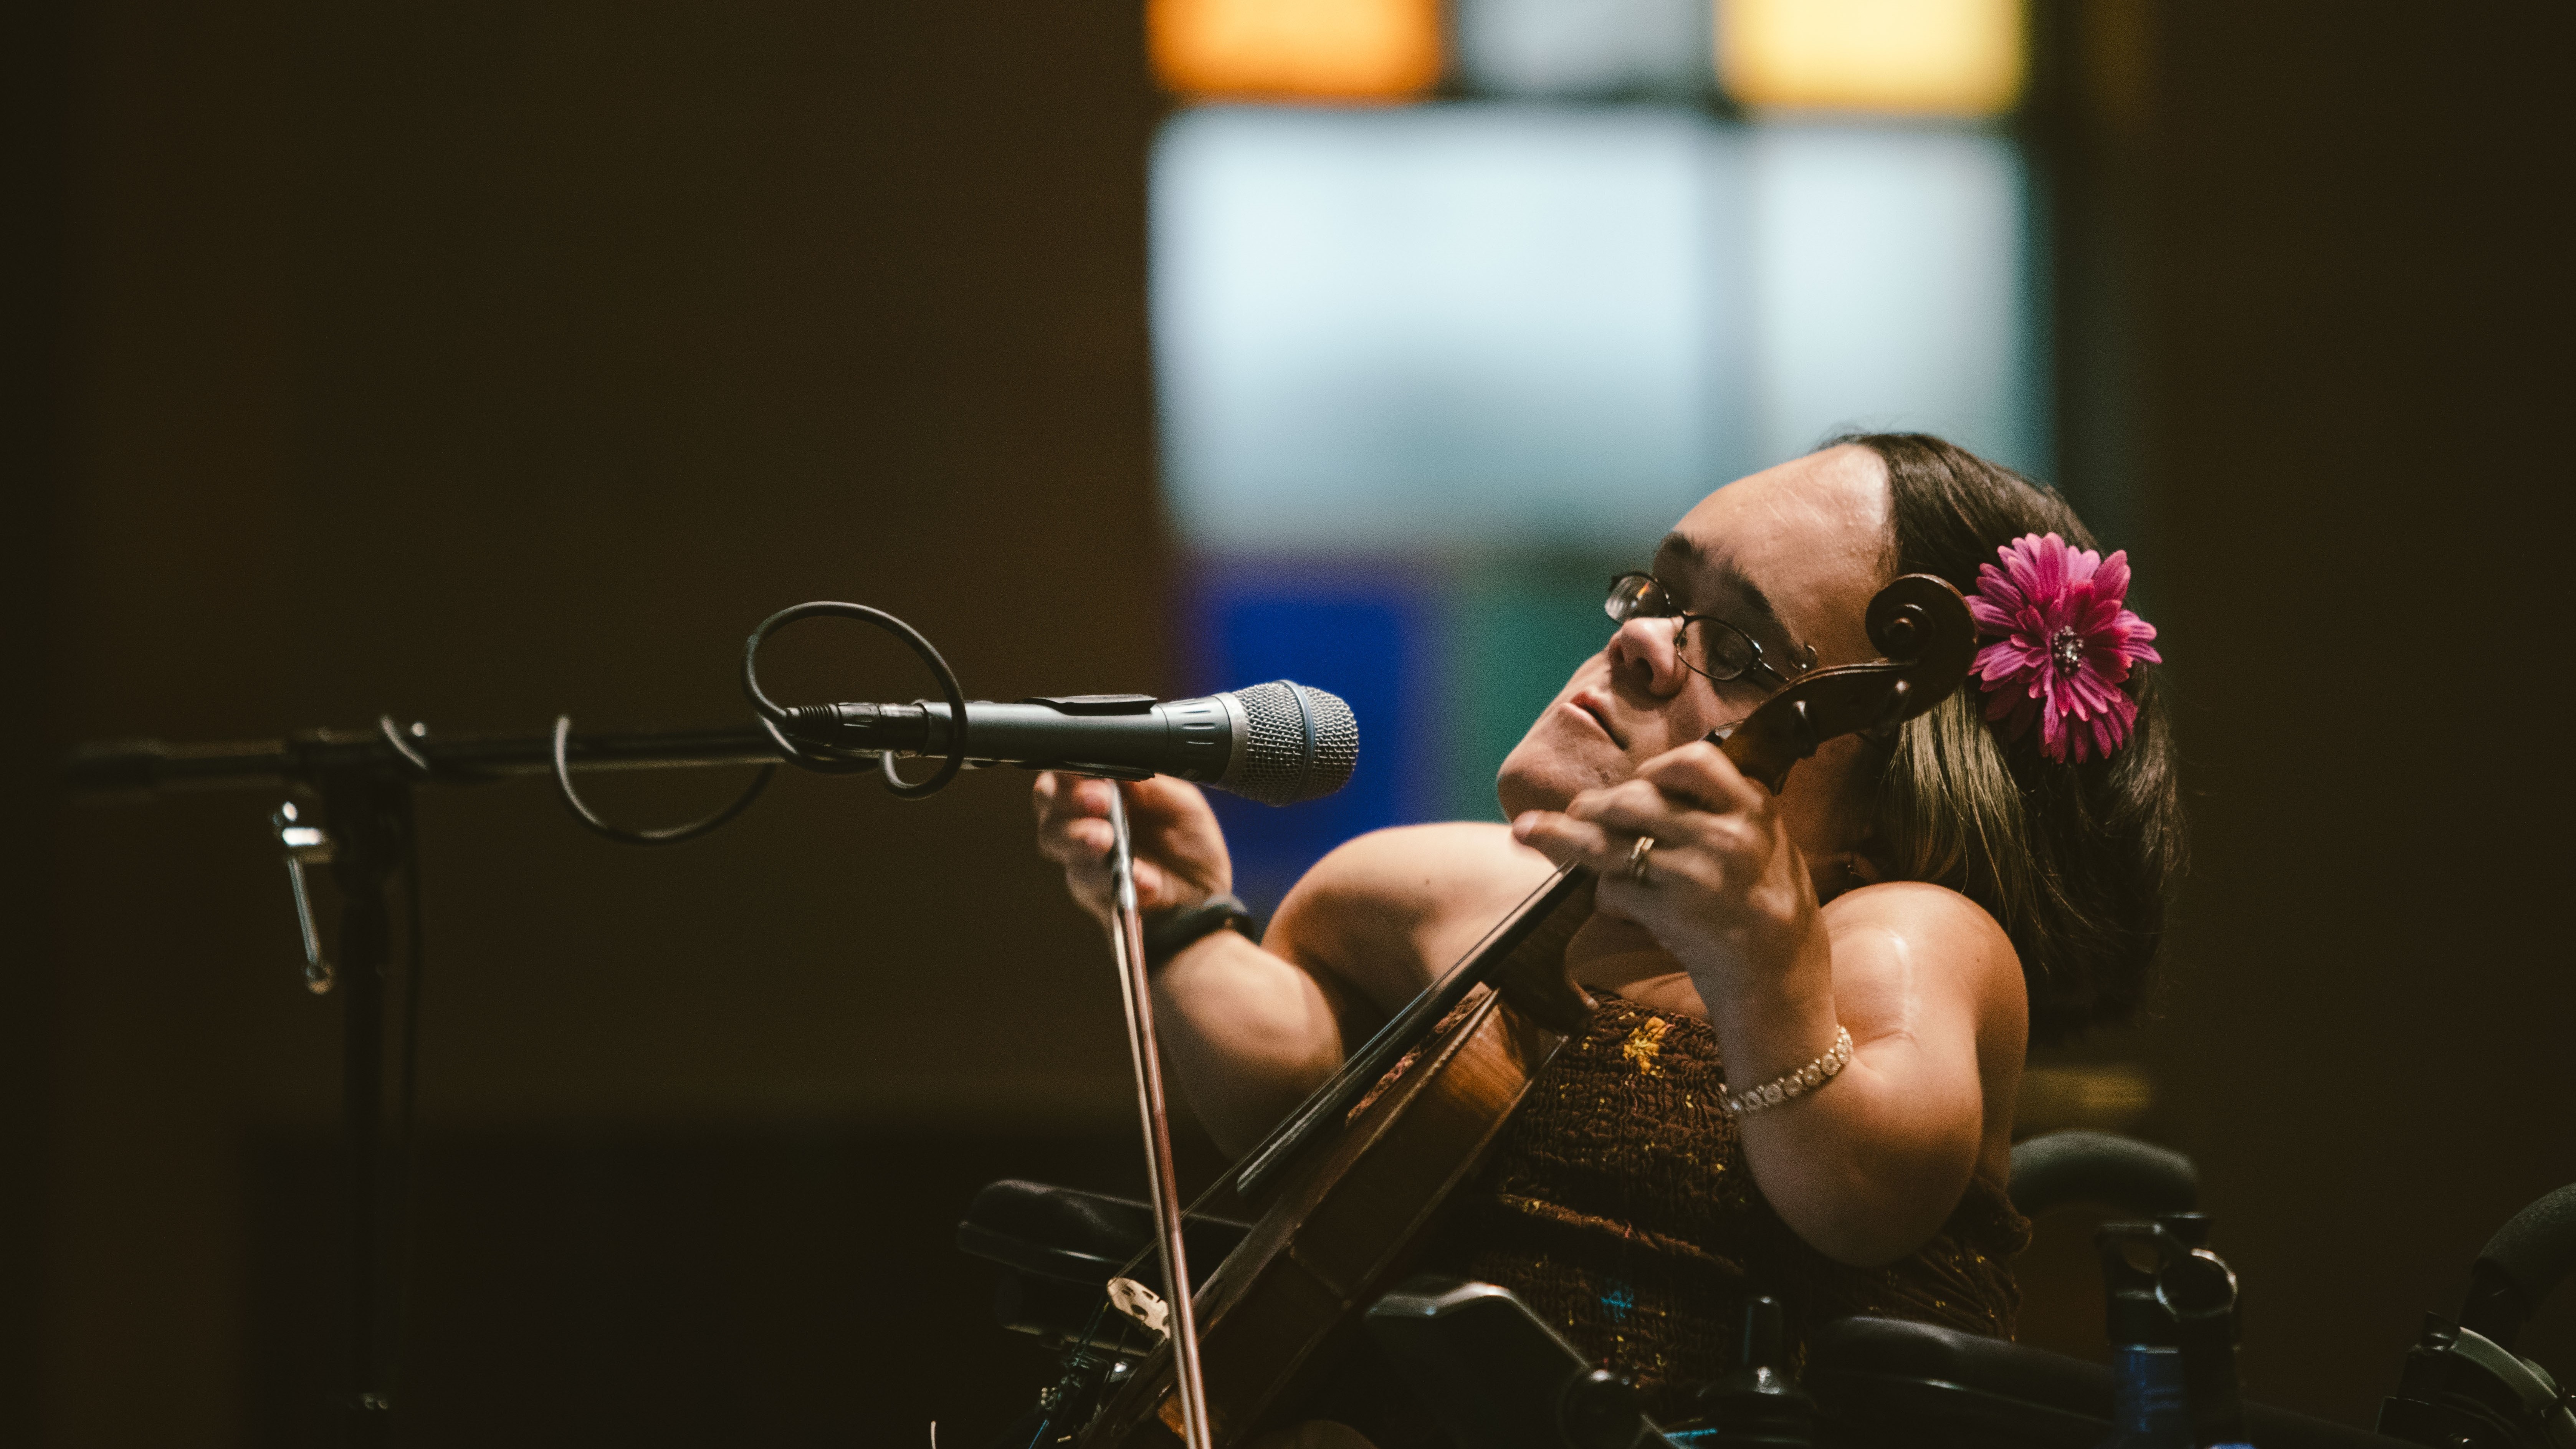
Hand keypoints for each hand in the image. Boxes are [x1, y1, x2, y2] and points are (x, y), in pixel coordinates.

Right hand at [1033, 772, 1232, 931]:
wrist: (1204, 899)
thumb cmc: (1190, 846)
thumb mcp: (1180, 803)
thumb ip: (1148, 780)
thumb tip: (1116, 755)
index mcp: (1104, 789)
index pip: (1067, 770)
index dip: (1069, 767)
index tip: (1090, 770)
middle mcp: (1084, 819)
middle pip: (1048, 802)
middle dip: (1068, 798)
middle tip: (1099, 801)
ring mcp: (1083, 856)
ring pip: (1054, 839)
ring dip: (1076, 835)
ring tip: (1105, 839)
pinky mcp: (1091, 891)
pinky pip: (1087, 881)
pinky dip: (1113, 878)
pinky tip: (1143, 879)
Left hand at [1510, 740, 1818, 989]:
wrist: (1782, 983)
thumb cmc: (1772, 913)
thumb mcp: (1771, 847)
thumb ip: (1726, 815)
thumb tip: (1661, 790)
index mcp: (1754, 810)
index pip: (1693, 761)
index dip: (1656, 770)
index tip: (1639, 780)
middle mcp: (1726, 834)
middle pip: (1635, 798)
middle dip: (1596, 805)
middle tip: (1576, 811)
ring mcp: (1697, 873)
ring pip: (1610, 839)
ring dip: (1568, 836)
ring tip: (1534, 831)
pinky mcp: (1672, 912)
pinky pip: (1614, 888)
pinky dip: (1604, 894)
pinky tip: (1610, 903)